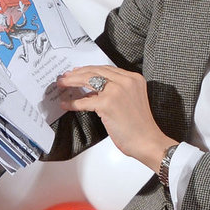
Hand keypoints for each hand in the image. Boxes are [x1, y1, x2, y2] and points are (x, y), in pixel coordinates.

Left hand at [56, 65, 176, 170]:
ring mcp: (116, 90)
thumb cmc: (139, 126)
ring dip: (72, 82)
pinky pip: (84, 101)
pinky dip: (73, 103)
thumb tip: (91, 91)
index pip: (106, 69)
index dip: (89, 69)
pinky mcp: (107, 103)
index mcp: (133, 78)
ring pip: (88, 80)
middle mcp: (126, 81)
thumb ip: (115, 92)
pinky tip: (65, 104)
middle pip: (95, 71)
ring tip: (62, 85)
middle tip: (65, 77)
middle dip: (77, 73)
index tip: (77, 71)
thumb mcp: (130, 100)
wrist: (148, 141)